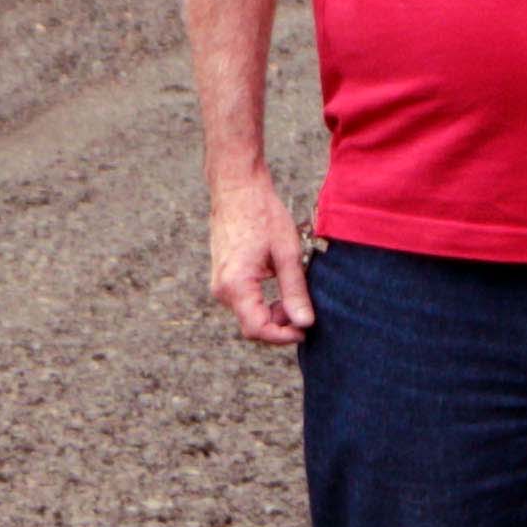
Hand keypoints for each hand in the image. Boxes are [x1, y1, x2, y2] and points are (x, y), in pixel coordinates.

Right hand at [207, 171, 314, 347]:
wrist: (237, 189)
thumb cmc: (263, 214)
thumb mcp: (286, 253)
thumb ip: (294, 291)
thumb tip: (305, 323)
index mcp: (236, 285)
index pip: (257, 329)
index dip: (283, 336)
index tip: (305, 330)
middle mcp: (222, 290)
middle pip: (252, 326)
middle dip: (280, 326)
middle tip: (305, 311)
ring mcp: (220, 284)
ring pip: (248, 315)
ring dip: (273, 313)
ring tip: (295, 295)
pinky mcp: (224, 278)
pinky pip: (244, 301)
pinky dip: (263, 302)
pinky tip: (282, 287)